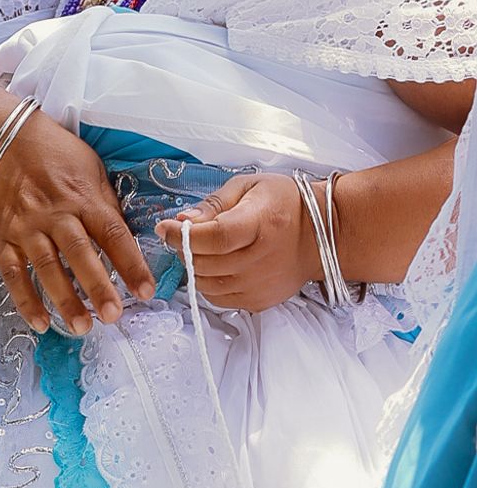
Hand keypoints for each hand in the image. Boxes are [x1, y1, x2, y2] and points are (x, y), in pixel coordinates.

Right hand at [0, 110, 154, 335]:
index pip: (113, 233)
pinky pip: (13, 274)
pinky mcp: (1, 238)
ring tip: (82, 327)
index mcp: (83, 196)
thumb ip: (104, 203)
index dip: (131, 263)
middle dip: (98, 287)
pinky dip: (26, 300)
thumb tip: (124, 238)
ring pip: (47, 268)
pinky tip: (41, 322)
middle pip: (80, 254)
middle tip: (114, 315)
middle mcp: (55, 214)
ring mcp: (26, 228)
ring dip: (65, 300)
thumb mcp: (88, 166)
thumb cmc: (49, 153)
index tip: (146, 290)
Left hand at [158, 172, 315, 313]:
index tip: (166, 228)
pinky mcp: (258, 301)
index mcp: (261, 223)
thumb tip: (182, 221)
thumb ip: (213, 204)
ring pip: (205, 284)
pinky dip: (209, 282)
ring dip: (195, 267)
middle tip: (184, 235)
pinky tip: (219, 265)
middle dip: (184, 249)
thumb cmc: (286, 205)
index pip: (213, 237)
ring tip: (205, 249)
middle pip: (204, 263)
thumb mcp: (249, 186)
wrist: (321, 235)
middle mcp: (261, 259)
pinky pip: (217, 298)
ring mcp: (259, 285)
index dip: (183, 235)